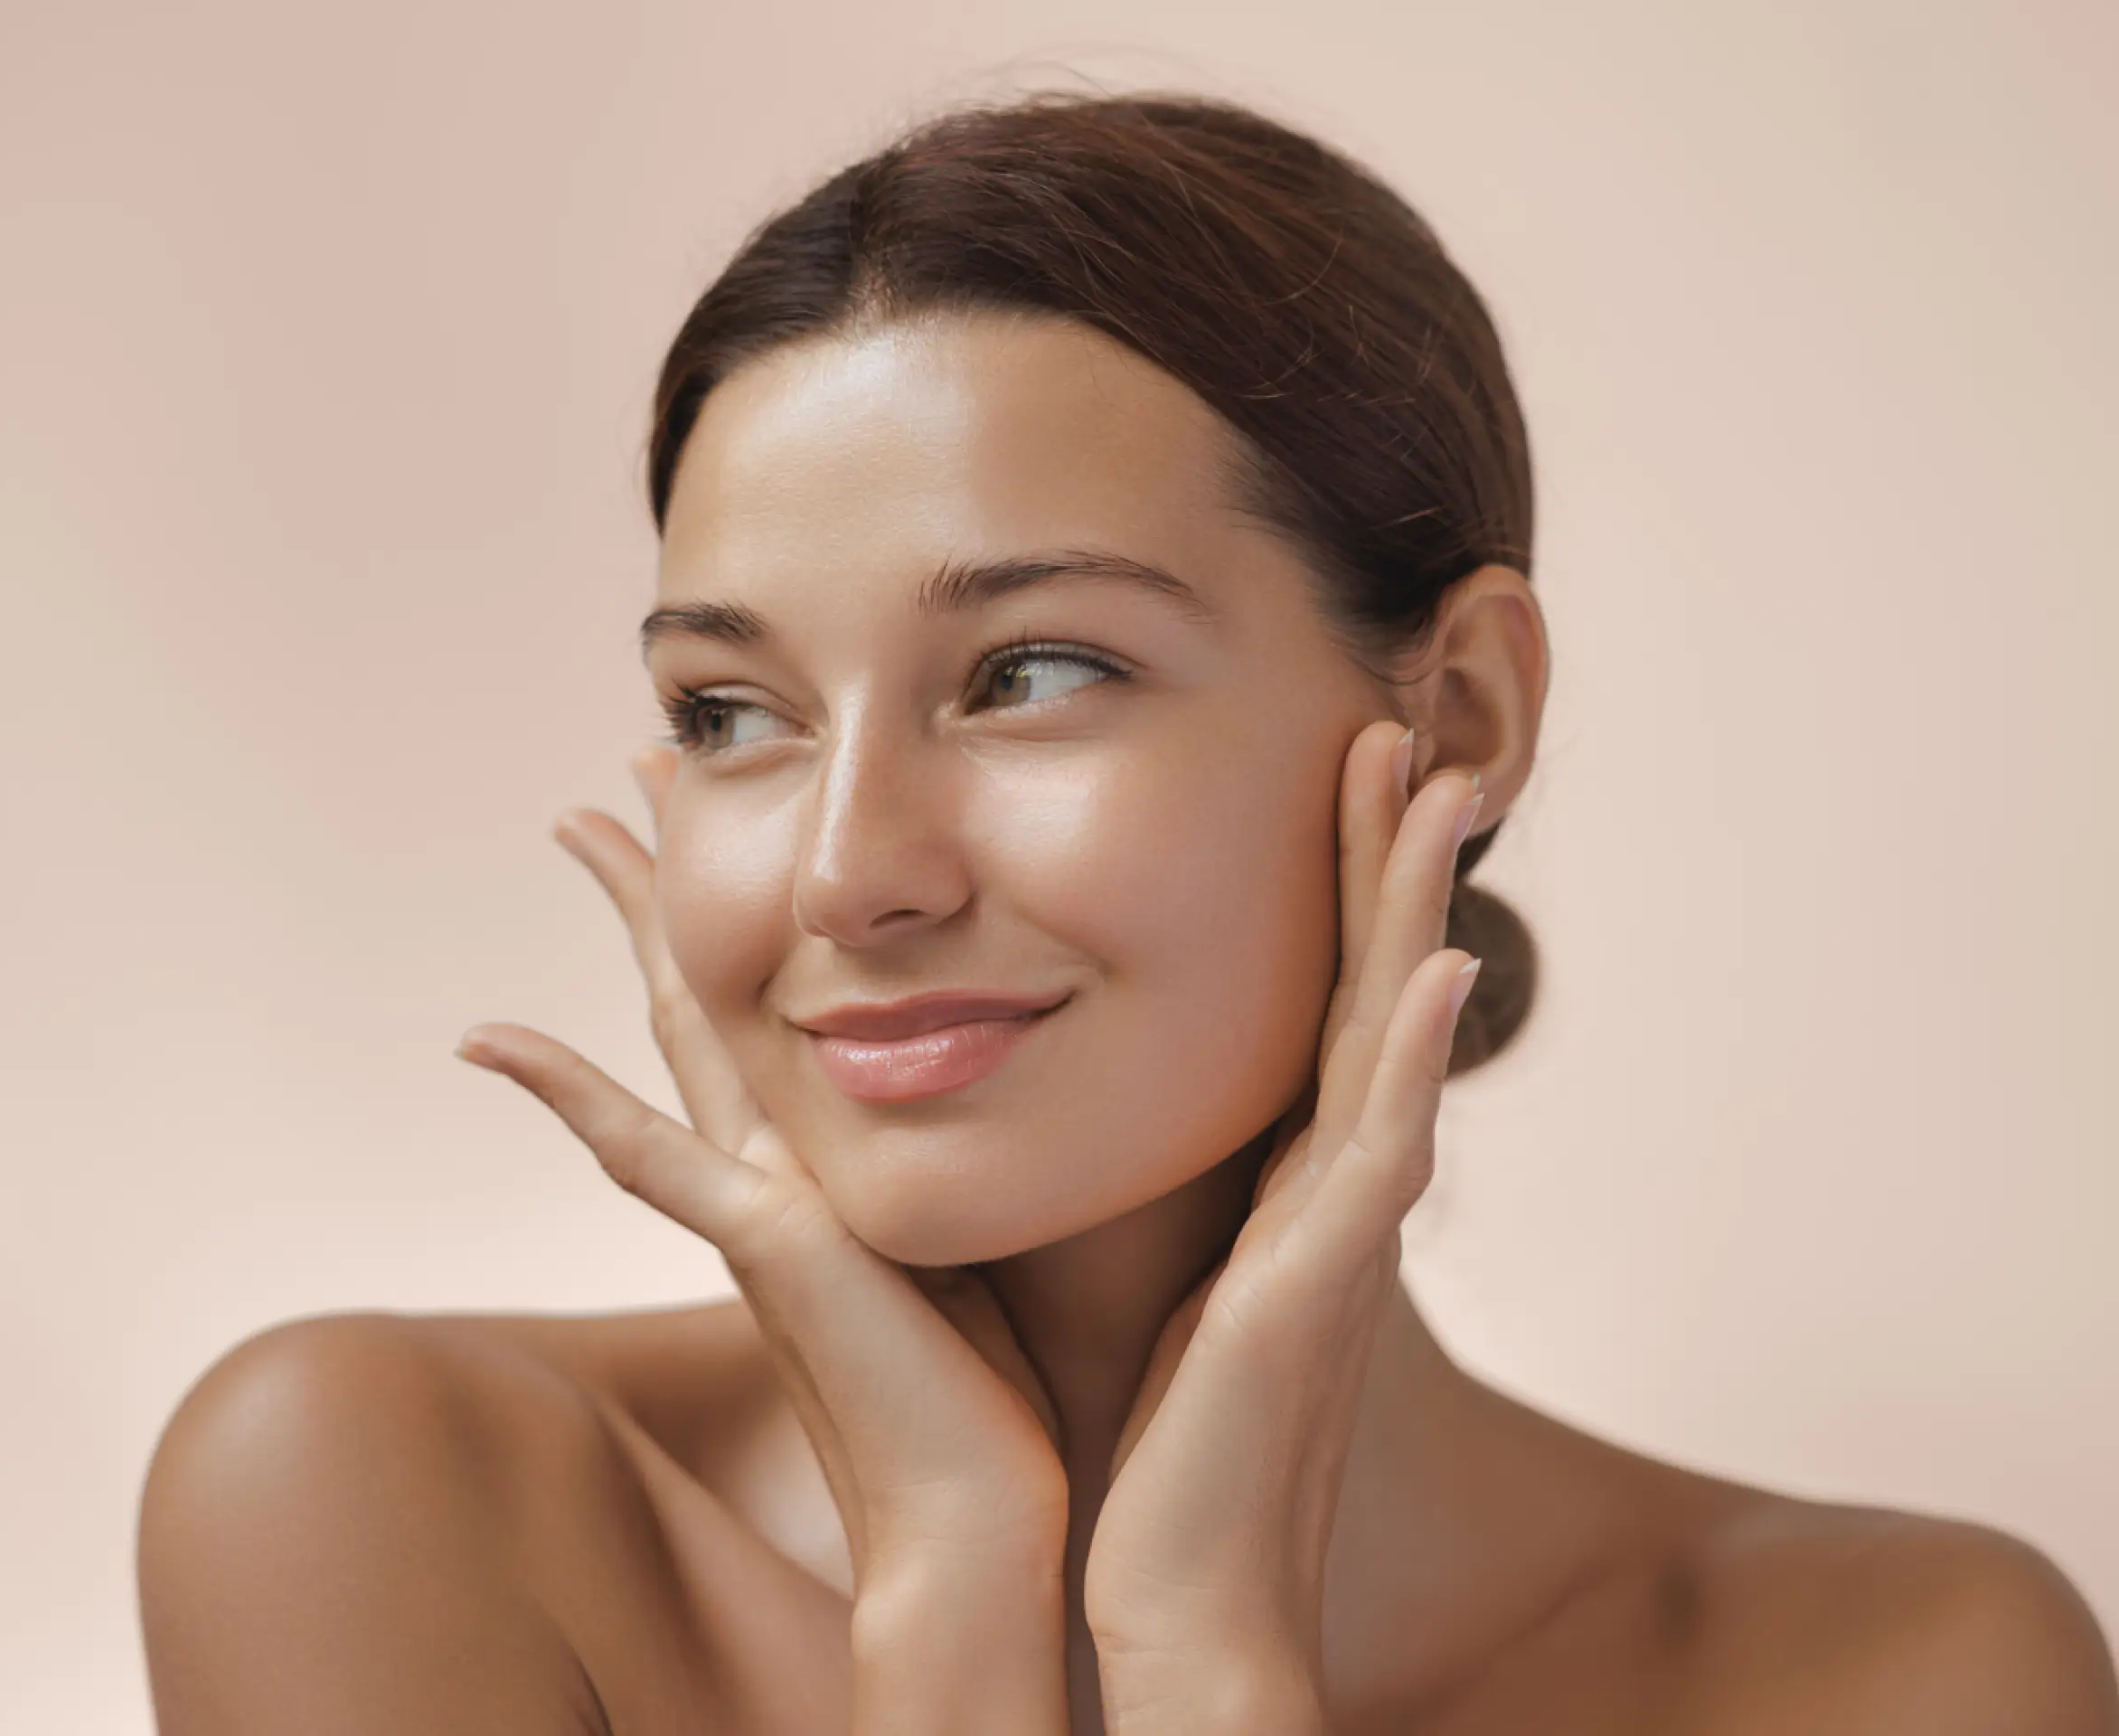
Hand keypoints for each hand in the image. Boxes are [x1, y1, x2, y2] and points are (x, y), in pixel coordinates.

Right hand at [454, 746, 1073, 1733]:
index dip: (744, 912)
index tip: (719, 822)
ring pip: (676, 1021)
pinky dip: (558, 1095)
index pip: (778, 1009)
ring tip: (574, 819)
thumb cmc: (1014, 1411)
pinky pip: (638, 1149)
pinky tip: (484, 1038)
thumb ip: (990, 1163)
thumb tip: (1047, 1085)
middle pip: (706, 986)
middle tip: (620, 775)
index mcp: (834, 1165)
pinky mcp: (761, 1243)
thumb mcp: (1003, 1240)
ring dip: (629, 916)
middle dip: (664, 878)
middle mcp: (780, 1168)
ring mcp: (755, 1200)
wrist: (986, 1529)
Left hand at [1081, 719, 1482, 1731]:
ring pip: (1389, 1039)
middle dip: (1382, 858)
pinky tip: (1445, 972)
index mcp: (1272, 1183)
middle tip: (1399, 727)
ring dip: (1416, 911)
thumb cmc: (1122, 1437)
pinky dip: (1409, 1059)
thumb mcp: (1119, 1259)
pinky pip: (1376, 1152)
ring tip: (1437, 790)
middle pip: (1364, 988)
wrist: (1150, 1584)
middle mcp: (1323, 1193)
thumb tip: (1037, 1077)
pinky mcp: (1318, 1290)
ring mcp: (1337, 1237)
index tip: (1331, 763)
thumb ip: (1109, 1165)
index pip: (1305, 999)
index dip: (1325, 884)